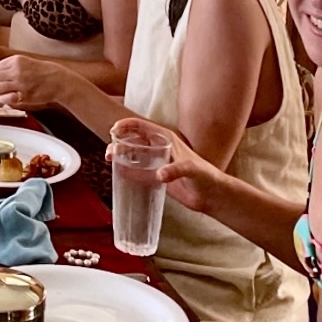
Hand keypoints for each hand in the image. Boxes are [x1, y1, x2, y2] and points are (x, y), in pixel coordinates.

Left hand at [0, 56, 68, 110]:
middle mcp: (16, 70)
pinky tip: (6, 99)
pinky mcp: (23, 95)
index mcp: (16, 60)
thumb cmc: (42, 72)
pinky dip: (3, 100)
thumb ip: (10, 66)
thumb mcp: (25, 62)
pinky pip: (5, 98)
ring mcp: (20, 83)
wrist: (58, 80)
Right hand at [108, 117, 222, 213]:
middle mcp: (159, 148)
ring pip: (132, 154)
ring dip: (119, 154)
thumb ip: (176, 170)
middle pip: (133, 139)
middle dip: (118, 141)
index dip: (126, 125)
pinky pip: (136, 170)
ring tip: (109, 159)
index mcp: (166, 139)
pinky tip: (117, 172)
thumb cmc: (207, 177)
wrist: (212, 195)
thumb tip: (160, 175)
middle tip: (110, 151)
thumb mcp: (191, 169)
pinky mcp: (155, 176)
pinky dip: (125, 169)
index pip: (142, 126)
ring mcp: (156, 162)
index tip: (114, 129)